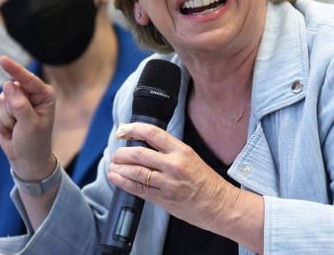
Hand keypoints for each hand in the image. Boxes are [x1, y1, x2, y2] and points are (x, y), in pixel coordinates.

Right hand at [0, 55, 55, 179]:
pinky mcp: (5, 109)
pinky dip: (0, 122)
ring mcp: (17, 101)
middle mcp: (31, 94)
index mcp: (44, 94)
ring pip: (0, 100)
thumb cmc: (34, 142)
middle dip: (11, 109)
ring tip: (17, 128)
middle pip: (10, 90)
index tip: (2, 60)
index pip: (27, 79)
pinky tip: (10, 130)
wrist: (26, 158)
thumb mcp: (30, 125)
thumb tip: (8, 85)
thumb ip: (20, 105)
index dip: (14, 70)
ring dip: (6, 118)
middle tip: (20, 124)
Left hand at [107, 122, 240, 232]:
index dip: (133, 129)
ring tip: (112, 167)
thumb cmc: (207, 182)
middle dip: (121, 153)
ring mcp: (169, 183)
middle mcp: (174, 165)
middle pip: (139, 153)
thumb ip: (169, 151)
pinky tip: (116, 179)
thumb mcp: (191, 157)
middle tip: (115, 153)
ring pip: (136, 172)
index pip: (152, 133)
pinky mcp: (165, 199)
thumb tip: (144, 145)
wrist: (221, 205)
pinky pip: (139, 189)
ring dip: (119, 168)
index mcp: (182, 150)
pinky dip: (124, 183)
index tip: (122, 130)